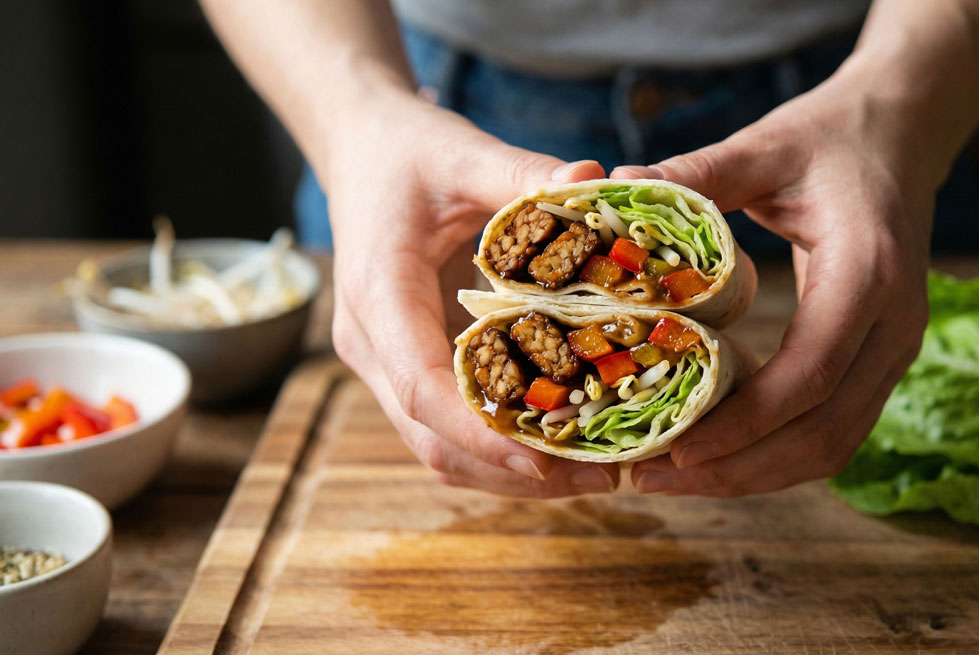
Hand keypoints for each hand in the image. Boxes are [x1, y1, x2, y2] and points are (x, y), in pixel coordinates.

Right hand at [324, 92, 618, 495]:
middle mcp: (371, 341)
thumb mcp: (463, 152)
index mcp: (377, 291)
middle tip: (605, 475)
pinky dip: (501, 445)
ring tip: (598, 472)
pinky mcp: (409, 364)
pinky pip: (448, 425)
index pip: (421, 385)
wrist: (360, 150)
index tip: (546, 459)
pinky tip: (564, 442)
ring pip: (437, 447)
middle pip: (431, 438)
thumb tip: (592, 180)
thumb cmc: (407, 150)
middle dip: (513, 469)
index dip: (480, 431)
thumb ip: (523, 174)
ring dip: (510, 470)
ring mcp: (386, 360)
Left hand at [614, 66, 934, 495]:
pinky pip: (834, 432)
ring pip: (832, 446)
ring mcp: (894, 351)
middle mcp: (894, 326)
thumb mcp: (765, 145)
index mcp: (869, 274)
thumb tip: (614, 188)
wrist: (901, 135)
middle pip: (823, 433)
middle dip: (737, 468)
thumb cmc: (831, 138)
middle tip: (654, 477)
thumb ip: (699, 173)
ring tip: (674, 477)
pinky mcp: (880, 362)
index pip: (810, 375)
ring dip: (755, 474)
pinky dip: (776, 456)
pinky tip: (718, 456)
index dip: (743, 422)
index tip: (675, 445)